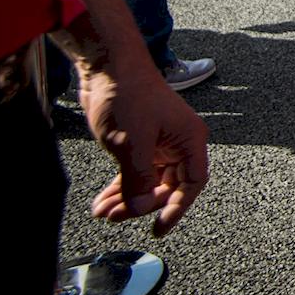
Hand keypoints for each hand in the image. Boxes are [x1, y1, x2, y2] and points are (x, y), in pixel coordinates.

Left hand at [80, 63, 209, 237]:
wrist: (108, 66)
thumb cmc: (128, 95)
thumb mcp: (132, 144)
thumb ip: (138, 180)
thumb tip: (141, 209)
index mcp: (189, 139)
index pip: (191, 183)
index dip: (177, 207)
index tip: (159, 227)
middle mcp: (178, 142)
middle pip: (167, 186)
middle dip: (140, 204)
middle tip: (116, 217)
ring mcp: (159, 142)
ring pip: (148, 181)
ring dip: (127, 198)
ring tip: (103, 212)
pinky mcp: (140, 140)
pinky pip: (135, 171)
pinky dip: (120, 186)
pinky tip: (103, 200)